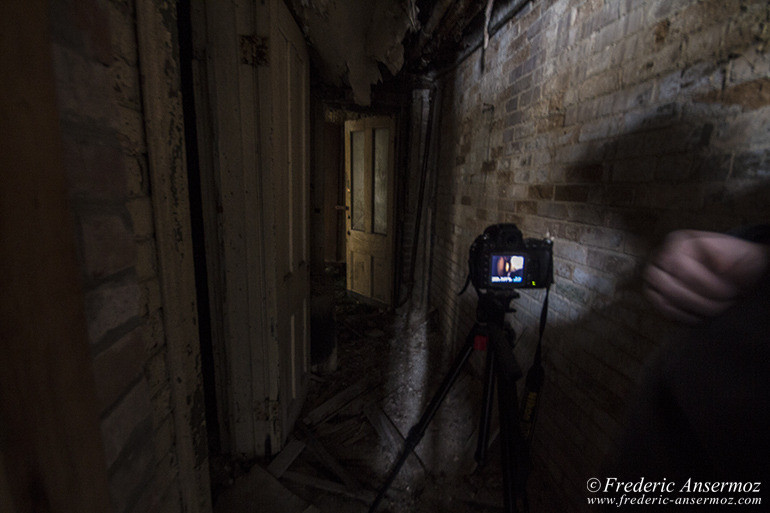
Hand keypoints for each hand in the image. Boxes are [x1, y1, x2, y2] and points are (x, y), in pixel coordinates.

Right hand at [642, 230, 769, 322]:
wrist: (735, 275)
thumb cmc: (737, 262)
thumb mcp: (740, 253)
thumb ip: (729, 256)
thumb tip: (721, 267)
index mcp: (677, 242)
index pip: (678, 265)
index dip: (704, 283)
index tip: (730, 291)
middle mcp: (659, 260)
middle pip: (665, 285)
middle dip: (697, 299)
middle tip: (722, 304)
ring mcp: (655, 281)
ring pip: (663, 302)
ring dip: (693, 310)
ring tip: (716, 310)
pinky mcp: (657, 299)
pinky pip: (665, 314)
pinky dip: (686, 318)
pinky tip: (705, 316)